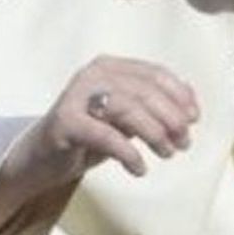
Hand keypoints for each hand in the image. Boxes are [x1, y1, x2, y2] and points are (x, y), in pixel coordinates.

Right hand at [7, 57, 198, 191]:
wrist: (39, 158)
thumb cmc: (87, 136)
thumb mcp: (124, 119)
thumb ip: (152, 107)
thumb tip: (191, 103)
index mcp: (109, 66)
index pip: (153, 73)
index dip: (179, 94)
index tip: (194, 118)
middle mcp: (92, 74)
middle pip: (144, 90)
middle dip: (171, 118)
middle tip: (184, 142)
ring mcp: (76, 96)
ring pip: (127, 107)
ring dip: (154, 133)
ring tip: (167, 153)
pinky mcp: (65, 122)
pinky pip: (105, 135)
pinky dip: (129, 153)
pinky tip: (139, 168)